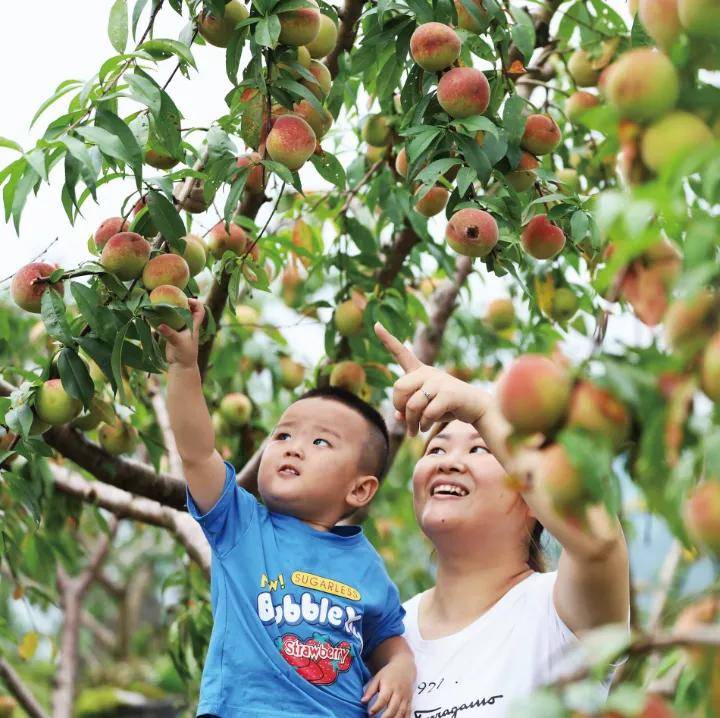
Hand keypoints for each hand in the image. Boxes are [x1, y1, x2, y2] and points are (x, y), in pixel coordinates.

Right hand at [157, 298, 204, 368]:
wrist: (181, 366)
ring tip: (161, 304)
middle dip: (180, 302)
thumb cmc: (185, 354)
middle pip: (187, 310)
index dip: (196, 303)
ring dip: (170, 310)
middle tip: (170, 298)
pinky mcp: (171, 334)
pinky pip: (167, 323)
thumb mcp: (178, 342)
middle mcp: (187, 325)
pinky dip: (162, 318)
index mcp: (193, 326)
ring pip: (176, 316)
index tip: (187, 300)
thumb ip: (170, 334)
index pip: (200, 311)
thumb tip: (160, 325)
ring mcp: (179, 329)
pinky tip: (154, 315)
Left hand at [361, 654, 412, 717]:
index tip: (370, 713)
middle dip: (385, 717)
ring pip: (401, 712)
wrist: (404, 666)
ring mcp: (405, 697)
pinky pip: (408, 713)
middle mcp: (398, 692)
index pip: (383, 699)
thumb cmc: (389, 673)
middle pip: (393, 708)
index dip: (376, 707)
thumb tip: (362, 701)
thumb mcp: (377, 678)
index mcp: (389, 686)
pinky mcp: (410, 701)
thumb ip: (370, 690)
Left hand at [374, 322, 490, 436]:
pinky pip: (427, 413)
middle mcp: (428, 372)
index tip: (376, 324)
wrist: (475, 407)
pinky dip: (424, 425)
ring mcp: (439, 381)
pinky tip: (426, 429)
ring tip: (415, 431)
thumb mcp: (424, 408)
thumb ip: (408, 410)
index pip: (401, 353)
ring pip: (412, 404)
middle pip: (398, 388)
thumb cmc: (446, 406)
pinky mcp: (448, 393)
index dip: (387, 339)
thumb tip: (398, 416)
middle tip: (406, 420)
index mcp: (420, 372)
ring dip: (411, 423)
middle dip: (399, 407)